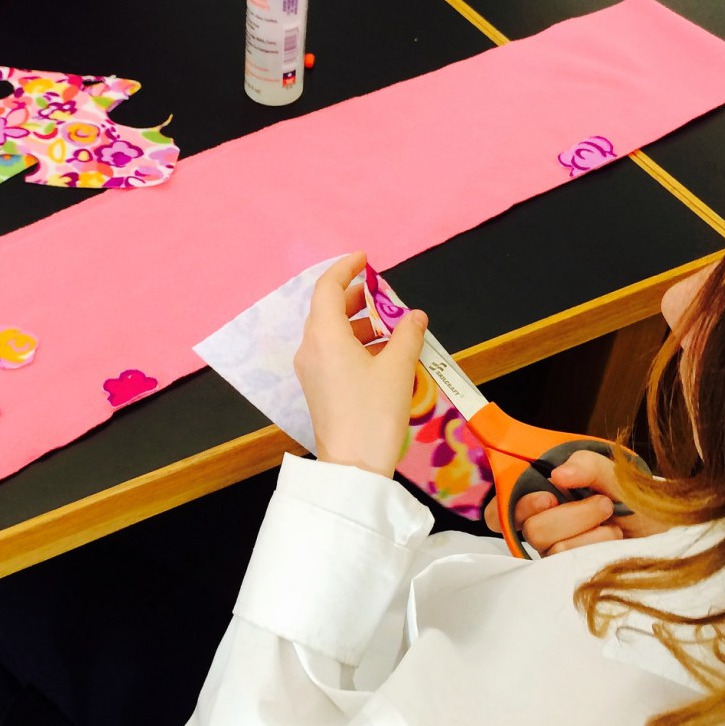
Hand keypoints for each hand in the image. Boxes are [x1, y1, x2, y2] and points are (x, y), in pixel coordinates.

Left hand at [294, 252, 426, 477]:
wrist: (353, 465)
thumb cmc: (374, 411)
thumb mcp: (398, 367)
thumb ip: (407, 334)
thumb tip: (414, 316)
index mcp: (324, 334)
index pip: (328, 287)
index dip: (346, 268)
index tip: (365, 259)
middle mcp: (310, 347)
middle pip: (327, 308)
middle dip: (356, 296)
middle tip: (384, 294)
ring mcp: (310, 369)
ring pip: (330, 331)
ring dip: (358, 322)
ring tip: (391, 326)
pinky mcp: (317, 387)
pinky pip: (331, 351)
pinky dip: (354, 342)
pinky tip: (382, 352)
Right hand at [486, 447, 668, 554]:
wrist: (673, 532)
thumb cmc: (642, 501)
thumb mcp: (618, 473)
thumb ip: (589, 465)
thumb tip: (559, 474)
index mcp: (544, 498)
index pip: (499, 509)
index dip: (512, 505)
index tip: (546, 497)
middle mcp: (544, 528)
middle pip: (529, 527)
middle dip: (571, 514)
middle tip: (603, 505)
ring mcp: (558, 555)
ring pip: (552, 547)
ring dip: (591, 531)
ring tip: (614, 524)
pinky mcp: (573, 577)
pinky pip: (571, 564)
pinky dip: (598, 548)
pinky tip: (613, 544)